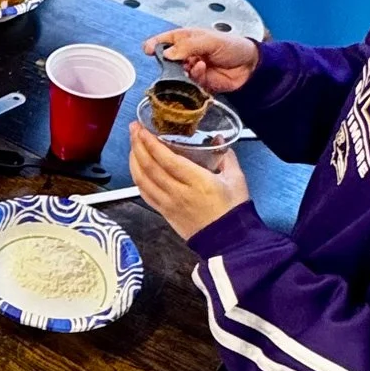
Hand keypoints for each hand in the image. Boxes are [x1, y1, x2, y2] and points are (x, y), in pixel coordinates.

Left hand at [129, 123, 250, 240]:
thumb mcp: (236, 179)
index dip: (151, 143)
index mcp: (198, 181)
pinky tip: (136, 168)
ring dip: (134, 160)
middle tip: (134, 130)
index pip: (167, 159)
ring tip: (133, 145)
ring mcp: (169, 204)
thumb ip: (226, 156)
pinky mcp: (165, 213)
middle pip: (150, 167)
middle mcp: (179, 193)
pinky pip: (145, 194)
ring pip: (142, 180)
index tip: (143, 129)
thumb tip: (219, 139)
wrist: (229, 240)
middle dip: (138, 145)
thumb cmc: (233, 212)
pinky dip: (137, 178)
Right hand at [144, 26, 259, 93]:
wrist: (250, 66)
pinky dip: (195, 76)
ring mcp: (192, 69)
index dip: (155, 44)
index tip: (147, 49)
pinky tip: (203, 69)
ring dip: (184, 70)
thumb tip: (168, 54)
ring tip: (196, 64)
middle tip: (174, 61)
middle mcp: (187, 54)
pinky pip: (189, 82)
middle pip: (168, 59)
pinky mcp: (199, 83)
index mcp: (188, 38)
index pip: (166, 40)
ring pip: (177, 73)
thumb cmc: (233, 47)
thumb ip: (188, 46)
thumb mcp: (210, 40)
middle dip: (169, 61)